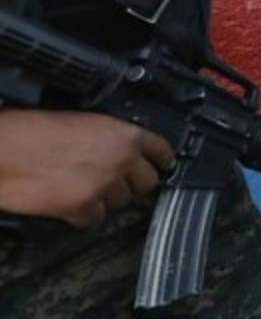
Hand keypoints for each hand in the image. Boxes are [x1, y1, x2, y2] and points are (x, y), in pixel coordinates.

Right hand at [0, 110, 174, 227]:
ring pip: (121, 203)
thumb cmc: (37, 133)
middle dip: (132, 185)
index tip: (162, 166)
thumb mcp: (87, 123)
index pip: (161, 150)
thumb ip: (113, 138)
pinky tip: (69, 203)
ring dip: (106, 200)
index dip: (161, 160)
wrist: (7, 149)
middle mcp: (122, 159)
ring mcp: (105, 185)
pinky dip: (82, 216)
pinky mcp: (84, 207)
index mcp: (125, 134)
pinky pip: (95, 219)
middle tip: (114, 183)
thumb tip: (128, 151)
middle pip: (147, 183)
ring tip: (82, 189)